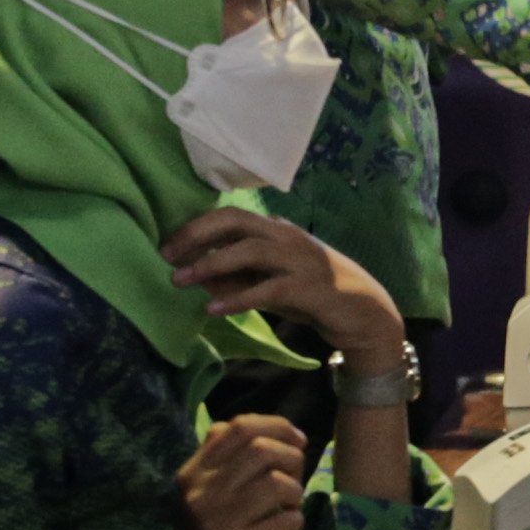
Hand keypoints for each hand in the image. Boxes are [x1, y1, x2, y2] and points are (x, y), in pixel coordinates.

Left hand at [162, 208, 407, 360]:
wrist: (363, 314)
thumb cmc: (313, 295)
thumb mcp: (270, 283)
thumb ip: (239, 277)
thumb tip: (197, 277)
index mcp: (278, 230)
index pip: (231, 216)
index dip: (196, 227)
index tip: (168, 246)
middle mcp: (288, 237)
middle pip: (236, 222)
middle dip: (197, 235)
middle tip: (166, 255)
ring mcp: (301, 260)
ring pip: (250, 250)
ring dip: (210, 264)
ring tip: (180, 281)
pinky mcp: (309, 287)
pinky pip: (268, 289)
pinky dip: (238, 298)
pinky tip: (214, 310)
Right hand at [163, 413, 309, 529]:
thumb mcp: (206, 495)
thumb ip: (228, 460)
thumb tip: (270, 428)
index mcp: (192, 474)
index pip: (238, 427)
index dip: (278, 426)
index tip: (297, 441)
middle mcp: (198, 494)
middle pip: (261, 450)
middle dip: (292, 459)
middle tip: (295, 479)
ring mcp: (215, 525)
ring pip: (275, 484)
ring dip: (294, 493)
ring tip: (288, 507)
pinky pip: (284, 522)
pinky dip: (294, 522)